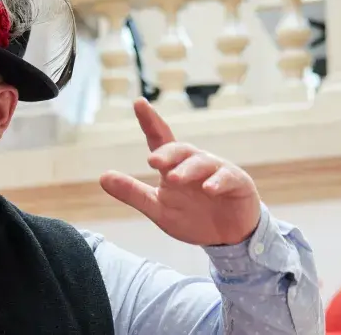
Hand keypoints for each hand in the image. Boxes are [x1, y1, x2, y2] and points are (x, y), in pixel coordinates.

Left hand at [99, 99, 261, 245]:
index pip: (161, 139)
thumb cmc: (193, 217)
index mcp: (175, 166)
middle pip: (181, 149)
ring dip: (188, 169)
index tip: (138, 103)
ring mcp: (218, 171)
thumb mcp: (158, 209)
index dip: (150, 121)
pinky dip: (217, 181)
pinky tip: (208, 189)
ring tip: (174, 178)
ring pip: (202, 162)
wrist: (227, 237)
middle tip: (153, 161)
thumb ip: (133, 193)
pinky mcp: (238, 183)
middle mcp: (195, 163)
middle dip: (167, 153)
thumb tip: (102, 177)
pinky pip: (227, 177)